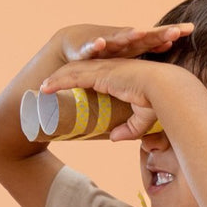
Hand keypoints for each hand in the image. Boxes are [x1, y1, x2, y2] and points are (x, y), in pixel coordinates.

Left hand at [41, 58, 173, 139]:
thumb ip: (129, 129)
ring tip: (41, 90)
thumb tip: (113, 138)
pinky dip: (57, 82)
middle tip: (46, 90)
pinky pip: (73, 76)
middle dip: (61, 78)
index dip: (76, 80)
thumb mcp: (141, 119)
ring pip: (71, 72)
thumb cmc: (159, 103)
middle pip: (77, 70)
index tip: (65, 90)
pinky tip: (45, 88)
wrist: (166, 91)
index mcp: (116, 75)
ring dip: (55, 80)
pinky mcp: (100, 74)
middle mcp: (107, 69)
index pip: (91, 75)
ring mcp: (103, 69)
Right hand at [60, 22, 192, 62]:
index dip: (171, 33)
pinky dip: (96, 45)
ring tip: (140, 33)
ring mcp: (106, 42)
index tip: (190, 29)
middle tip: (175, 32)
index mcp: (136, 43)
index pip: (157, 37)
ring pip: (120, 38)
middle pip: (145, 36)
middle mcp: (123, 39)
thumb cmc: (109, 54)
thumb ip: (149, 62)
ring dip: (129, 35)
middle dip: (160, 33)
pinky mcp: (87, 49)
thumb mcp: (131, 59)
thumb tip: (171, 62)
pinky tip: (101, 44)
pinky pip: (92, 47)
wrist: (76, 42)